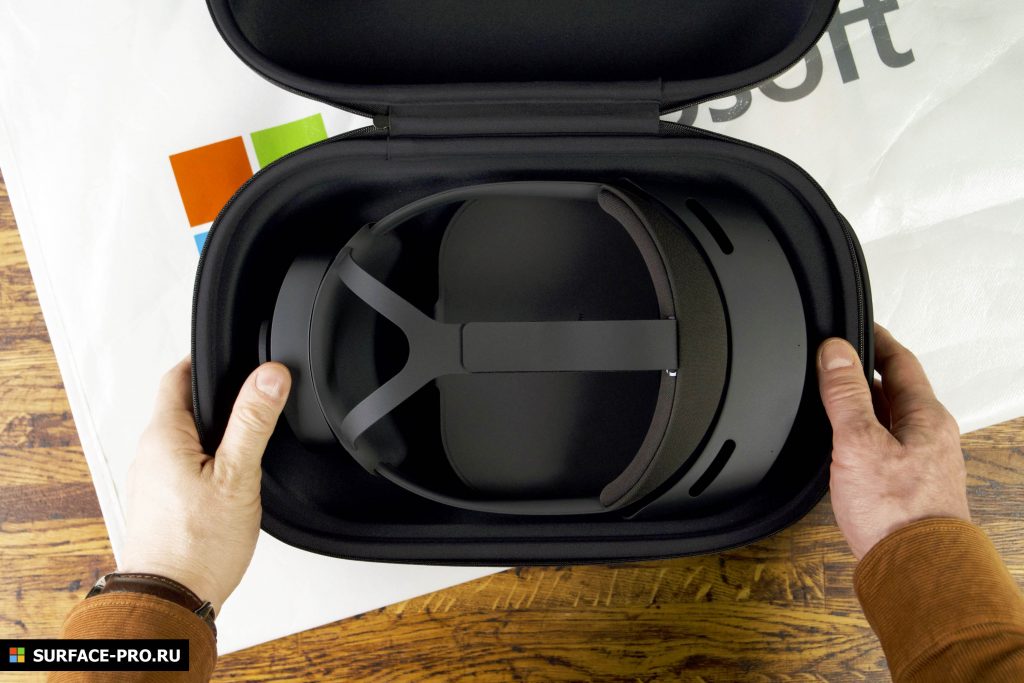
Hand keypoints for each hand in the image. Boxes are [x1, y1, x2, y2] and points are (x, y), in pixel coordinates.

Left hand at [119, 357, 290, 612]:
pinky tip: (230, 482)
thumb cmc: (196, 546)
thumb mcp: (237, 476)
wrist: (170, 601)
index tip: (235, 356)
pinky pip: (182, 468)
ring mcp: (151, 481)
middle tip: (254, 399)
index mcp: (163, 435)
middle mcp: (149, 454)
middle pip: (183, 407)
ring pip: (184, 440)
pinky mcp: (159, 505)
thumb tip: (270, 375)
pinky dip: (206, 464)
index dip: (209, 360)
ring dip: (213, 435)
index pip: (179, 375)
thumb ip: (253, 421)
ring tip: (248, 443)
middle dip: (219, 400)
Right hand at [816, 324, 969, 558]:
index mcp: (925, 418)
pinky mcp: (906, 489)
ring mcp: (920, 465)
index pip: (900, 362)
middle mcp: (929, 438)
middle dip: (864, 374)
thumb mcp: (859, 442)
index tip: (855, 324)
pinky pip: (884, 449)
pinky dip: (862, 437)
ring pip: (889, 422)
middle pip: (895, 391)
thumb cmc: (896, 513)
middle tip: (835, 361)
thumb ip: (845, 394)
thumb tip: (835, 349)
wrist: (914, 571)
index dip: (874, 340)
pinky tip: (844, 450)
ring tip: (833, 400)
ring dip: (862, 407)